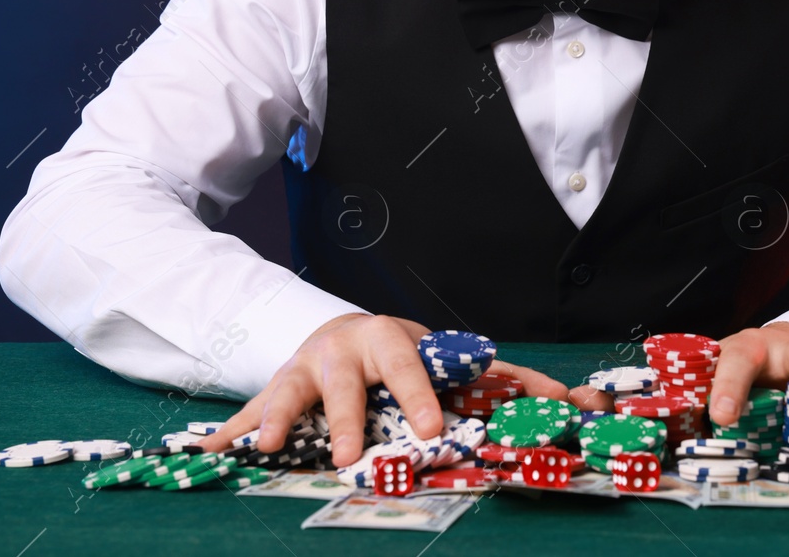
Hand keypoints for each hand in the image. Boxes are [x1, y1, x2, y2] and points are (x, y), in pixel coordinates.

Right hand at [195, 314, 572, 465]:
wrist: (345, 331)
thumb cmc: (408, 355)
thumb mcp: (453, 358)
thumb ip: (514, 382)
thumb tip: (584, 404)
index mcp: (394, 341)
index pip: (411, 368)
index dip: (422, 396)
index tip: (434, 429)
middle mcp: (343, 351)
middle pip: (345, 384)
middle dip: (347, 419)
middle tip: (350, 457)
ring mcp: (302, 370)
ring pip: (288, 392)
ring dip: (276, 418)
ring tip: (270, 447)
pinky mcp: (272, 392)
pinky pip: (245, 415)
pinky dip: (227, 435)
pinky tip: (204, 457)